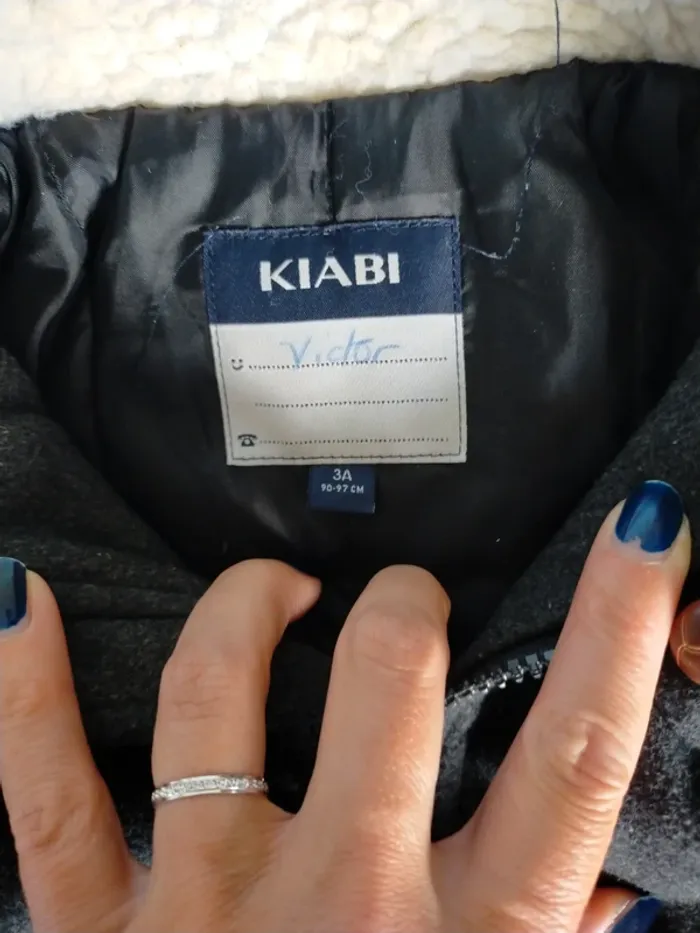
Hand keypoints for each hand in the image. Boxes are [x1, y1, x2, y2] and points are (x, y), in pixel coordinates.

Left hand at [0, 481, 689, 932]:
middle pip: (388, 690)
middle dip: (406, 611)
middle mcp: (337, 909)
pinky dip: (26, 691)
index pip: (573, 759)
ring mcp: (202, 910)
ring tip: (278, 583)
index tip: (643, 532)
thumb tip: (612, 897)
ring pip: (213, 703)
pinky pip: (45, 794)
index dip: (618, 628)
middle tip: (409, 597)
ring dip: (246, 611)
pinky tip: (24, 601)